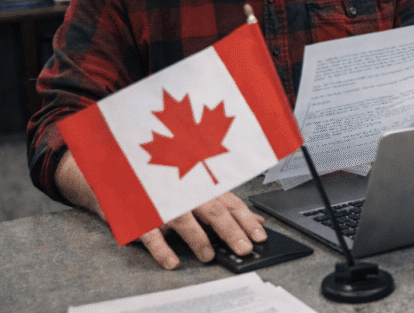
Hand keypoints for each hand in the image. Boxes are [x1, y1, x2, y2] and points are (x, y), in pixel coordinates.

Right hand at [139, 192, 266, 269]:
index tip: (260, 236)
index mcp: (205, 188)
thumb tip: (256, 220)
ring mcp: (165, 204)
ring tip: (209, 256)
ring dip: (198, 239)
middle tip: (244, 248)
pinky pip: (152, 234)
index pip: (231, 204)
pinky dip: (162, 249)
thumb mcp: (203, 191)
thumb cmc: (170, 185)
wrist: (130, 175)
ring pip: (185, 220)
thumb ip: (228, 206)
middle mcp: (188, 194)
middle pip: (214, 211)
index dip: (247, 220)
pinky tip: (173, 261)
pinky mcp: (143, 217)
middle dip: (232, 230)